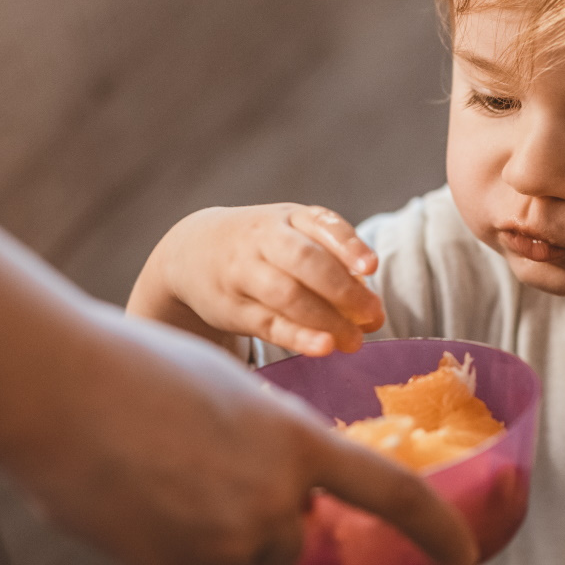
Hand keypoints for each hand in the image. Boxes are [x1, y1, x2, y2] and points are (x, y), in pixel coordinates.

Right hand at [0, 308, 476, 564]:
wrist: (59, 391)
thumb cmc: (144, 369)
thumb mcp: (229, 387)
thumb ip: (267, 437)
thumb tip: (276, 476)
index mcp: (294, 440)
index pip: (388, 492)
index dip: (434, 527)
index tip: (465, 554)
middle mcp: (270, 500)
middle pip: (295, 529)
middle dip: (270, 508)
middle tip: (214, 462)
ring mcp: (220, 541)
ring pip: (241, 546)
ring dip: (219, 519)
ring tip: (162, 465)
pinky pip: (192, 557)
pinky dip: (174, 532)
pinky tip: (135, 487)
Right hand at [129, 203, 384, 356]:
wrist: (192, 252)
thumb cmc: (262, 247)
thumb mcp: (291, 235)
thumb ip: (332, 265)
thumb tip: (372, 313)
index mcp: (289, 217)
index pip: (322, 225)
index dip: (348, 246)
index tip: (370, 267)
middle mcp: (264, 240)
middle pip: (305, 261)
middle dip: (342, 290)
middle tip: (373, 315)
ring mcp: (244, 273)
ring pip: (287, 295)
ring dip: (326, 320)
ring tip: (355, 341)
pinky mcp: (232, 307)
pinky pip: (268, 323)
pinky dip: (298, 337)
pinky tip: (323, 347)